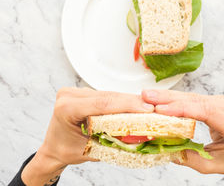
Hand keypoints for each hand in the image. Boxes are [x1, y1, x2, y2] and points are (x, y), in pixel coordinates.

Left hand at [22, 87, 153, 185]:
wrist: (53, 147)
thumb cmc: (66, 150)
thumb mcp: (91, 149)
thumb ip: (113, 140)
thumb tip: (139, 133)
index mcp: (66, 108)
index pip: (102, 103)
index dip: (127, 105)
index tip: (146, 108)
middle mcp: (69, 95)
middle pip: (107, 96)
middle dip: (131, 101)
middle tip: (151, 107)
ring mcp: (75, 91)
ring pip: (108, 94)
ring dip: (127, 100)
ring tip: (145, 106)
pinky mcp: (82, 92)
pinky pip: (105, 95)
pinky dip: (119, 100)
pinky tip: (132, 105)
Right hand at [142, 89, 223, 185]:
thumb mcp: (210, 165)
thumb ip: (188, 157)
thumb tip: (164, 149)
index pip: (208, 112)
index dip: (183, 108)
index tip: (161, 108)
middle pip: (199, 100)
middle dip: (171, 98)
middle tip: (149, 95)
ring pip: (197, 96)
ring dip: (173, 96)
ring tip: (152, 96)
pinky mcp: (222, 101)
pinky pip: (199, 97)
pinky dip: (181, 98)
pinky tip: (166, 97)